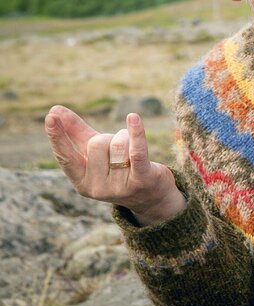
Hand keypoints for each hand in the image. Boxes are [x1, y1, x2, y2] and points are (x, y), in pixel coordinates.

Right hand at [44, 105, 185, 225]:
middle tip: (118, 149)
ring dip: (125, 137)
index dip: (58, 137)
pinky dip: (136, 133)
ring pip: (117, 144)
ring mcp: (120, 186)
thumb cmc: (118, 169)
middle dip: (108, 137)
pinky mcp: (142, 179)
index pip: (65, 157)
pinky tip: (133, 118)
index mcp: (81, 182)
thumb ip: (76, 134)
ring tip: (130, 150)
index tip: (50, 117)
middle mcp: (98, 188)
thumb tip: (54, 109)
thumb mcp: (95, 154)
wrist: (151, 195)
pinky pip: (137, 151)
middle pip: (97, 144)